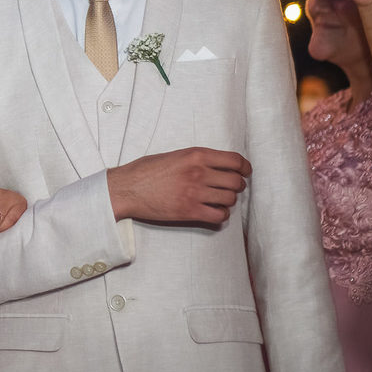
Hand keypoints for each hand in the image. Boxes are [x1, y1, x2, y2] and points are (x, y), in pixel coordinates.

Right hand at [106, 147, 250, 223]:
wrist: (126, 189)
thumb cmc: (146, 171)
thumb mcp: (173, 155)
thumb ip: (196, 159)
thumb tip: (216, 166)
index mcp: (195, 155)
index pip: (234, 160)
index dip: (244, 167)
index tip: (245, 172)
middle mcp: (198, 173)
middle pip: (236, 182)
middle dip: (236, 186)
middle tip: (229, 188)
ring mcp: (195, 193)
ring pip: (230, 200)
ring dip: (227, 201)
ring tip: (218, 200)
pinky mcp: (190, 212)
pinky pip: (219, 216)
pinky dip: (220, 215)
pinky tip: (212, 212)